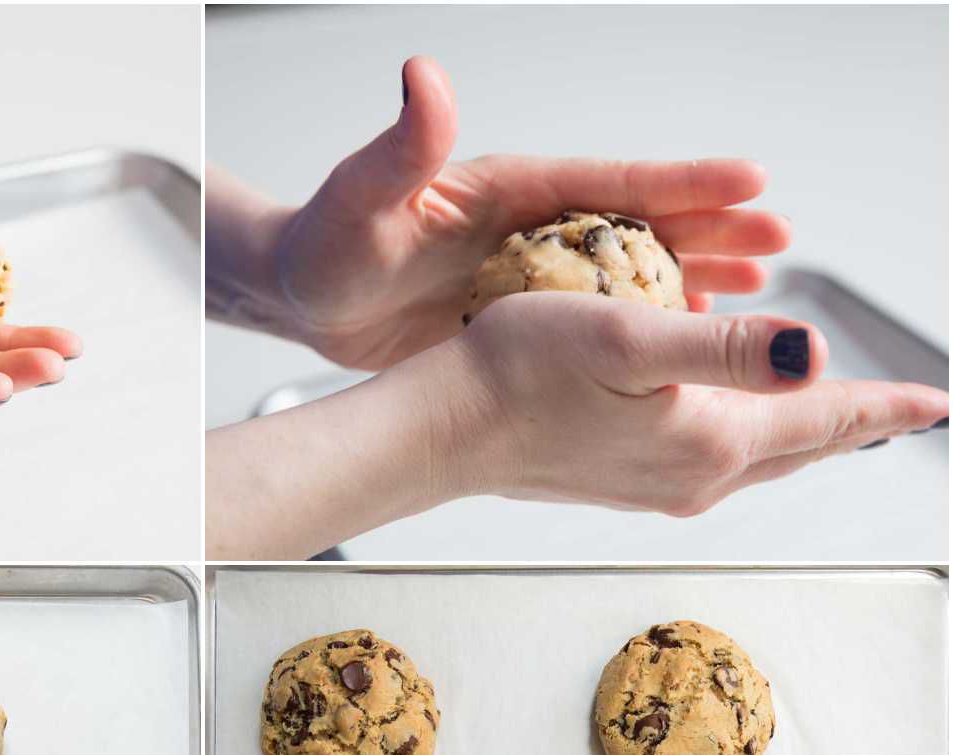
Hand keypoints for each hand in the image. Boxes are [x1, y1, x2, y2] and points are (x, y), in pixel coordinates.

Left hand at [224, 56, 789, 368]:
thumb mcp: (363, 197)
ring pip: (628, 275)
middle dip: (711, 229)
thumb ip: (403, 146)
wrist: (305, 299)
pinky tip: (682, 346)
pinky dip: (641, 334)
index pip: (607, 180)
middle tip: (779, 240)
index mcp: (509, 189)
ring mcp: (529, 278)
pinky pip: (595, 329)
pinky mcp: (518, 326)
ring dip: (692, 277)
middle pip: (638, 223)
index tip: (751, 180)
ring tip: (758, 287)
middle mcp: (530, 228)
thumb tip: (423, 79)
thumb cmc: (326, 243)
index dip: (679, 182)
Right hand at [436, 294, 949, 515]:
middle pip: (800, 449)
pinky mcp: (621, 483)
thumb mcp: (632, 342)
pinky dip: (747, 442)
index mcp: (709, 440)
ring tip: (835, 419)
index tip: (937, 402)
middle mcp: (692, 475)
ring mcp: (656, 487)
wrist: (443, 430)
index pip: (825, 421)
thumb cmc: (519, 373)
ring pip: (756, 459)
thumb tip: (819, 355)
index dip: (886, 406)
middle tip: (902, 411)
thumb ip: (732, 352)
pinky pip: (711, 463)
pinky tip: (734, 428)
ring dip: (803, 437)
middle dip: (856, 426)